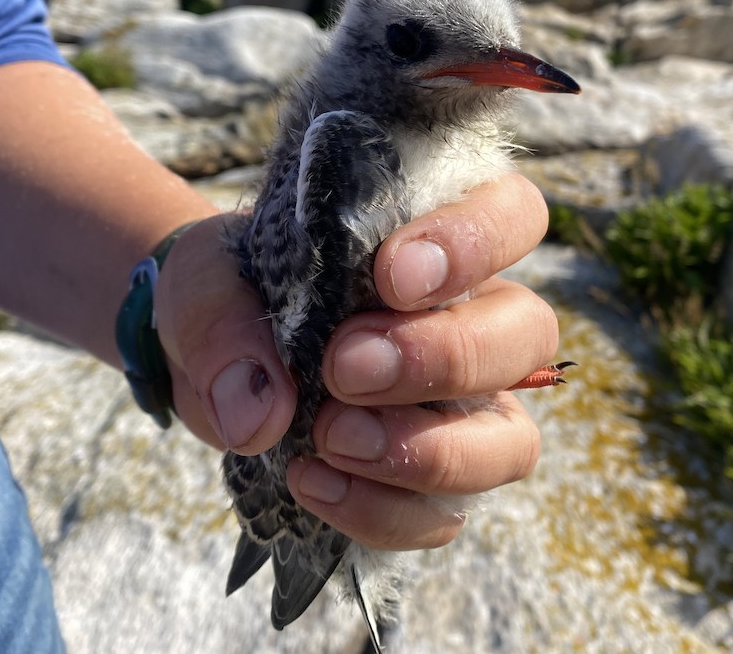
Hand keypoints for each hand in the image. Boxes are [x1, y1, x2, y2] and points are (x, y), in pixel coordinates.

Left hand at [154, 171, 558, 550]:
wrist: (204, 357)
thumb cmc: (230, 294)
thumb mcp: (204, 284)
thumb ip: (223, 327)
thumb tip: (262, 414)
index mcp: (435, 241)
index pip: (512, 215)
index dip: (474, 244)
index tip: (392, 276)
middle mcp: (471, 321)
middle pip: (529, 334)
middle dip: (447, 357)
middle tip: (345, 368)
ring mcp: (462, 409)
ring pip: (511, 441)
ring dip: (430, 451)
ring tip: (330, 439)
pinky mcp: (427, 482)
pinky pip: (442, 516)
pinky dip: (383, 512)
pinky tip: (311, 482)